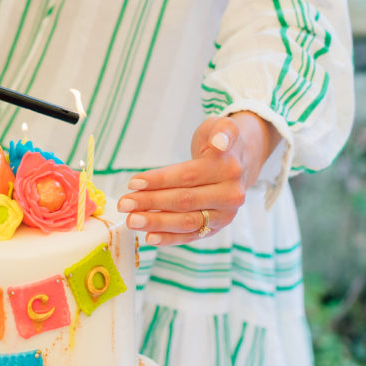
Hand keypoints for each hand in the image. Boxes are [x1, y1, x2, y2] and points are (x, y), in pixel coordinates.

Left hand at [116, 111, 276, 245]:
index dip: (159, 180)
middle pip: (184, 200)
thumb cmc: (221, 142)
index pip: (188, 176)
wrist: (241, 162)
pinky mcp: (216, 227)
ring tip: (131, 221)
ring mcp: (224, 215)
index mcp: (229, 168)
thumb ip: (223, 131)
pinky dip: (170, 238)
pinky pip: (191, 235)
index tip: (133, 182)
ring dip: (156, 223)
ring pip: (187, 221)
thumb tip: (220, 143)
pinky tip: (149, 238)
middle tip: (124, 204)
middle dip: (151, 203)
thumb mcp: (223, 126)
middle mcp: (230, 195)